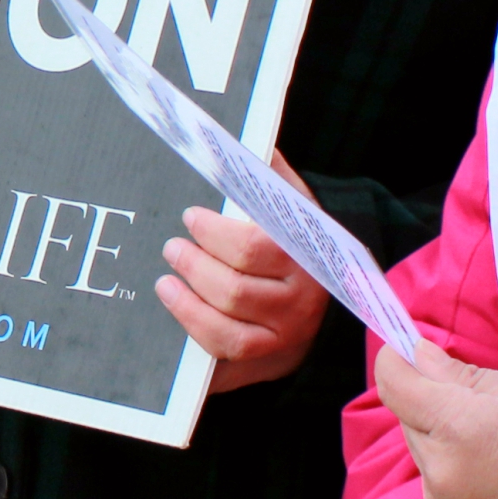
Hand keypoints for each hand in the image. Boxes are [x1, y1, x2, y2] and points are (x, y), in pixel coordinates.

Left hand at [157, 172, 331, 390]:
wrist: (332, 295)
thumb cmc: (298, 241)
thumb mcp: (294, 205)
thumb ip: (269, 175)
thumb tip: (242, 138)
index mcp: (304, 257)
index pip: (252, 247)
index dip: (213, 233)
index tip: (189, 218)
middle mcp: (299, 301)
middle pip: (233, 290)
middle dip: (193, 267)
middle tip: (171, 248)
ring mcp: (284, 335)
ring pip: (226, 328)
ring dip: (186, 305)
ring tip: (164, 282)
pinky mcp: (267, 360)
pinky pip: (226, 357)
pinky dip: (196, 335)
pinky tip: (177, 313)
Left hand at [371, 328, 497, 498]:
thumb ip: (460, 374)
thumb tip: (417, 354)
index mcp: (459, 427)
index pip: (395, 384)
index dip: (397, 361)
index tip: (407, 351)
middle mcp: (441, 470)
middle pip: (408, 419)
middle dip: (428, 403)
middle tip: (471, 402)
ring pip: (422, 453)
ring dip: (440, 441)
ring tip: (491, 445)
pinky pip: (435, 486)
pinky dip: (452, 474)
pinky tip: (491, 474)